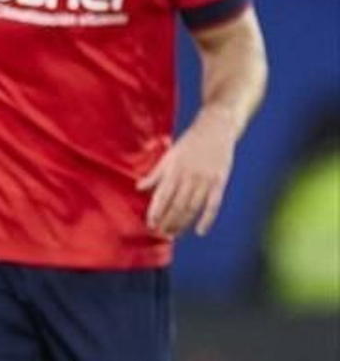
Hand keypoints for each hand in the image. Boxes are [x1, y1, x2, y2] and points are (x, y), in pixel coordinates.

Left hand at [136, 109, 236, 236]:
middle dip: (168, 222)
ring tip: (174, 234)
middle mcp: (188, 176)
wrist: (216, 126)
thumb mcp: (170, 155)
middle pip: (176, 205)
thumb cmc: (190, 142)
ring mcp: (205, 180)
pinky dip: (207, 219)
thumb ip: (156, 173)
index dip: (156, 212)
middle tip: (162, 233)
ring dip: (182, 223)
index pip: (162, 196)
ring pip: (192, 208)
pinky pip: (213, 205)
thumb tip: (138, 187)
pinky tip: (200, 231)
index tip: (151, 224)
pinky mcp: (220, 181)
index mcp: (174, 169)